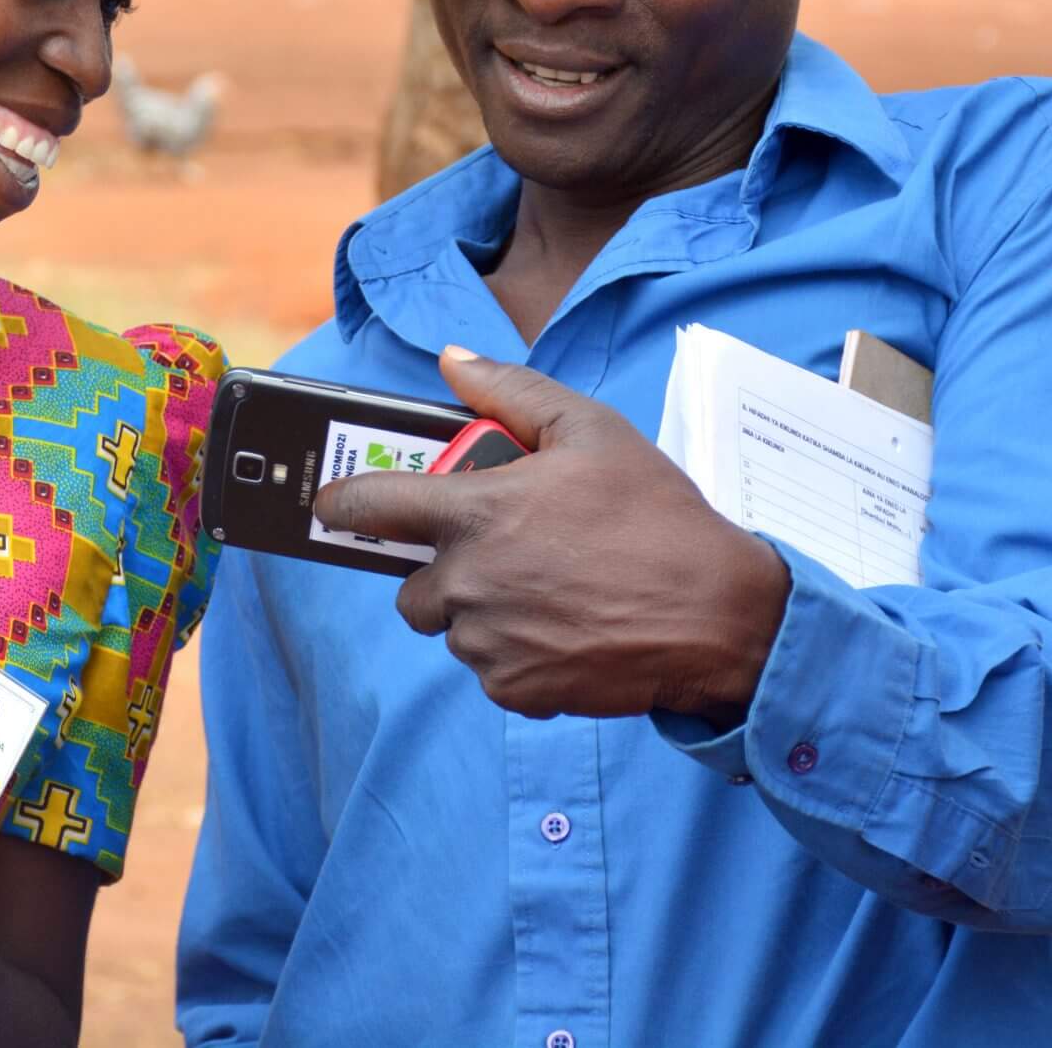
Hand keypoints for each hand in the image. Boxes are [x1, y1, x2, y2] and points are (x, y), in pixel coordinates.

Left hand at [313, 346, 791, 722]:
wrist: (717, 615)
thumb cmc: (656, 516)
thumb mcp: (591, 430)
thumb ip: (510, 390)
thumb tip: (451, 360)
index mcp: (474, 514)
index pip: (368, 507)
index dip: (344, 504)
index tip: (334, 506)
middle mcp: (466, 583)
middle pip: (410, 586)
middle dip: (441, 570)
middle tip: (499, 555)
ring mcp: (487, 643)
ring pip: (453, 629)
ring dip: (481, 613)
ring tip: (548, 591)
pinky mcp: (515, 690)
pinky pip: (491, 670)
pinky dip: (517, 654)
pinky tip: (567, 629)